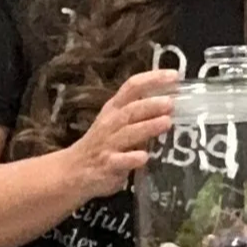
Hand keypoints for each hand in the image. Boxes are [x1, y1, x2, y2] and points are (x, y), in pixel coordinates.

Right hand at [68, 68, 179, 197]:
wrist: (72, 171)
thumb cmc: (103, 144)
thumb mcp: (118, 124)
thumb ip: (141, 116)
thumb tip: (174, 106)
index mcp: (115, 109)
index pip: (132, 87)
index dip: (153, 79)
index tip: (174, 75)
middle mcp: (110, 123)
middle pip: (130, 110)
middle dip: (151, 105)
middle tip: (171, 102)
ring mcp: (107, 144)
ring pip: (127, 133)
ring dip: (147, 126)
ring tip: (166, 122)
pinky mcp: (106, 165)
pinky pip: (120, 161)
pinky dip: (132, 159)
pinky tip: (144, 157)